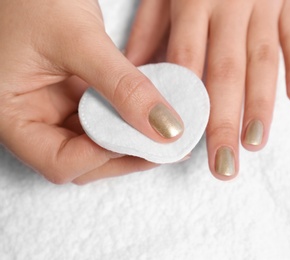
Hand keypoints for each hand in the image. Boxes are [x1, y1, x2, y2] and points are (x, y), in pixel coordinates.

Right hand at [0, 0, 183, 183]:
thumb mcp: (78, 39)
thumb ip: (122, 85)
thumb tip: (164, 126)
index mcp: (12, 115)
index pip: (59, 162)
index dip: (104, 156)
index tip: (144, 138)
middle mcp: (33, 120)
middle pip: (82, 161)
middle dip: (125, 154)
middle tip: (165, 142)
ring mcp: (55, 110)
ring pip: (97, 144)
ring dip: (132, 139)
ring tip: (165, 129)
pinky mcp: (74, 98)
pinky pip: (105, 119)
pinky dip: (129, 119)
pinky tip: (153, 113)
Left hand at [126, 0, 289, 179]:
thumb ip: (150, 28)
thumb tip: (136, 73)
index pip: (187, 59)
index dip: (185, 101)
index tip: (181, 141)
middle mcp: (230, 4)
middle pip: (227, 71)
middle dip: (224, 122)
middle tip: (221, 165)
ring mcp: (265, 3)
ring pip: (264, 61)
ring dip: (261, 105)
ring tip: (254, 144)